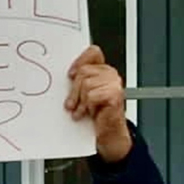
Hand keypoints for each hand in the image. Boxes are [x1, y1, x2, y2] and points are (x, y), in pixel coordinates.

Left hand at [65, 46, 131, 162]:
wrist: (107, 131)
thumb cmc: (96, 112)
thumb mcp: (83, 93)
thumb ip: (79, 80)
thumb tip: (68, 75)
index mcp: (103, 70)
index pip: (93, 52)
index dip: (80, 61)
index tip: (70, 75)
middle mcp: (110, 74)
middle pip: (84, 71)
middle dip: (74, 90)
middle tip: (72, 104)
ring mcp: (115, 83)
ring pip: (86, 84)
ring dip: (80, 101)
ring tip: (83, 110)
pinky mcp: (115, 95)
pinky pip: (91, 96)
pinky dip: (88, 107)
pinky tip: (91, 113)